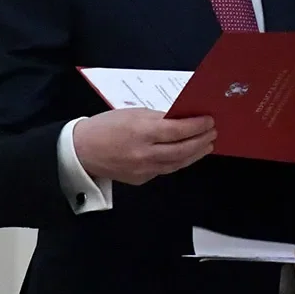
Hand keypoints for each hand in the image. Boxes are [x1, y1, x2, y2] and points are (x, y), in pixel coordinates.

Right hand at [73, 108, 215, 184]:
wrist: (81, 152)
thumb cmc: (107, 126)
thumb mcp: (133, 113)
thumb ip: (158, 118)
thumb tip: (183, 119)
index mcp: (142, 131)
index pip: (178, 130)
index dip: (197, 126)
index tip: (210, 120)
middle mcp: (145, 153)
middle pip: (182, 149)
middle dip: (201, 140)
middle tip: (213, 132)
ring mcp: (144, 170)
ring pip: (177, 163)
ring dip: (195, 153)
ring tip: (206, 144)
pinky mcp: (141, 180)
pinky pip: (166, 170)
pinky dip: (179, 161)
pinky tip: (187, 154)